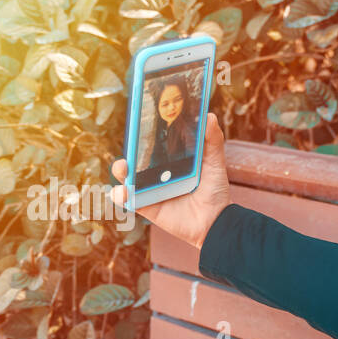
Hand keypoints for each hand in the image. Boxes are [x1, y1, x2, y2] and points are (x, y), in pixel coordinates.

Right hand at [111, 112, 230, 250]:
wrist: (217, 222)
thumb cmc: (215, 192)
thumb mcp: (215, 163)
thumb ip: (212, 141)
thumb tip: (210, 116)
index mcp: (171, 161)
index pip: (152, 144)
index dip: (142, 135)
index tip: (136, 122)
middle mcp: (157, 174)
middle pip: (136, 159)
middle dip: (128, 150)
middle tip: (130, 145)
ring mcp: (150, 190)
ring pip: (127, 178)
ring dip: (121, 172)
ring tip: (124, 168)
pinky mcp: (147, 207)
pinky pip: (129, 201)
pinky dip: (121, 196)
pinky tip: (123, 192)